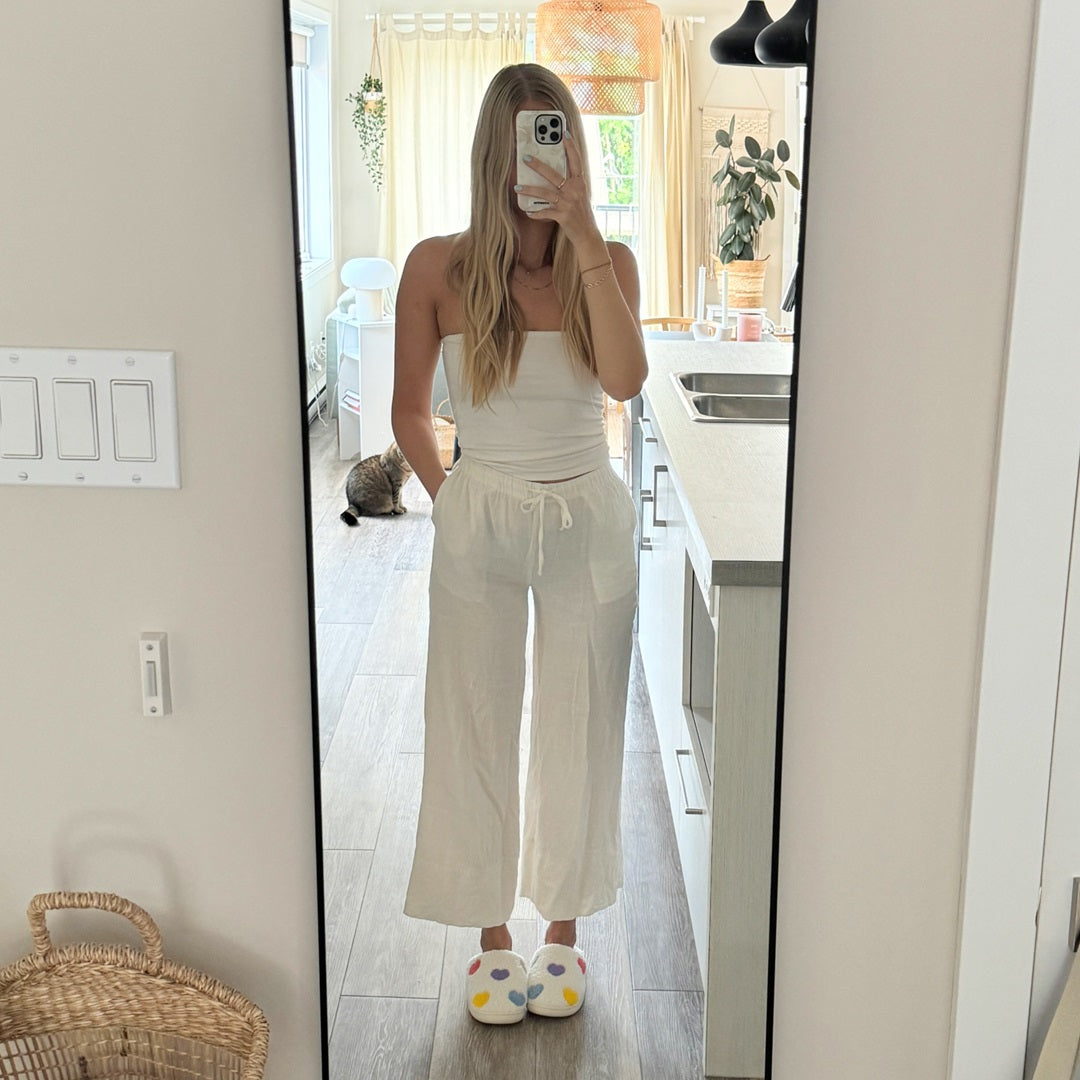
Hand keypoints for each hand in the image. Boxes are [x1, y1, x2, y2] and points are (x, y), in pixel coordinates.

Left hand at [515, 131, 603, 248]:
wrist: (588, 235)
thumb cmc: (582, 215)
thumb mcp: (580, 196)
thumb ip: (571, 184)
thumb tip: (556, 175)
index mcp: (580, 183)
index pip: (576, 160)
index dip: (570, 146)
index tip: (564, 132)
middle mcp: (574, 191)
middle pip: (553, 174)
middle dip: (538, 165)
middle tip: (526, 157)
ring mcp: (568, 203)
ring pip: (544, 192)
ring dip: (529, 189)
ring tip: (517, 187)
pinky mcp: (562, 216)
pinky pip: (544, 212)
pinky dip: (535, 212)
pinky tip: (527, 211)